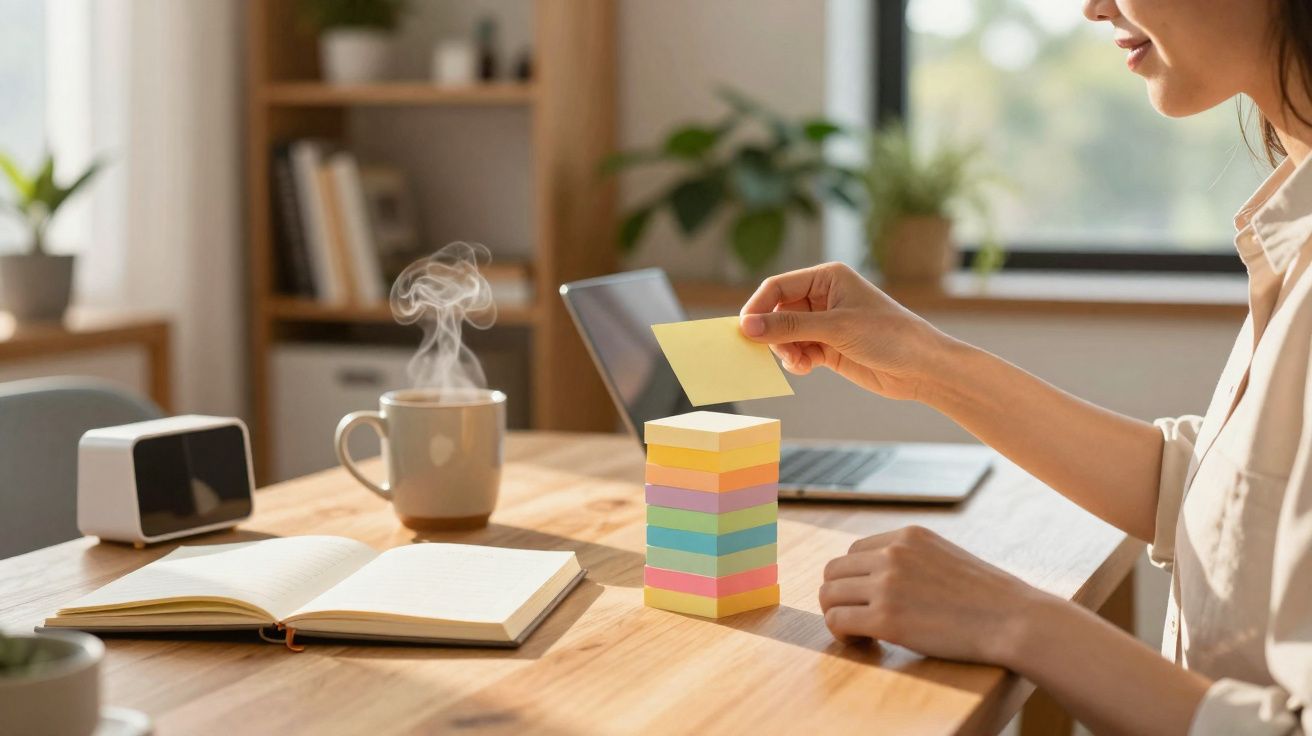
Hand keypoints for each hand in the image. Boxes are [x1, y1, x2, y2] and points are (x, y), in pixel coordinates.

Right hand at [738, 262, 954, 400]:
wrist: (921, 367)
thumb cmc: (887, 335)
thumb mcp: (835, 328)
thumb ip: (789, 327)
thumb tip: (747, 327)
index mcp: (827, 277)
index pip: (778, 287)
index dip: (758, 307)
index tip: (744, 331)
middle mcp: (823, 296)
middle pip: (778, 312)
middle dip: (774, 334)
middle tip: (779, 352)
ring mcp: (825, 323)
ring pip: (785, 334)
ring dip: (785, 351)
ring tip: (799, 364)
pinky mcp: (828, 347)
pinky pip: (798, 351)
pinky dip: (796, 361)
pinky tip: (806, 369)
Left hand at [818, 525, 1051, 667]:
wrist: (1014, 620)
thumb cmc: (988, 597)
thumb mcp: (945, 556)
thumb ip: (912, 558)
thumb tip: (879, 576)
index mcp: (907, 536)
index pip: (854, 552)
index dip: (856, 579)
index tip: (869, 600)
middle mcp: (892, 554)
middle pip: (834, 571)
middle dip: (840, 596)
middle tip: (859, 619)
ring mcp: (887, 585)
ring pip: (829, 595)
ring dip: (838, 615)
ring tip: (861, 633)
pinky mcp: (886, 618)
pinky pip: (837, 621)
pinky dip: (842, 634)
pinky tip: (864, 642)